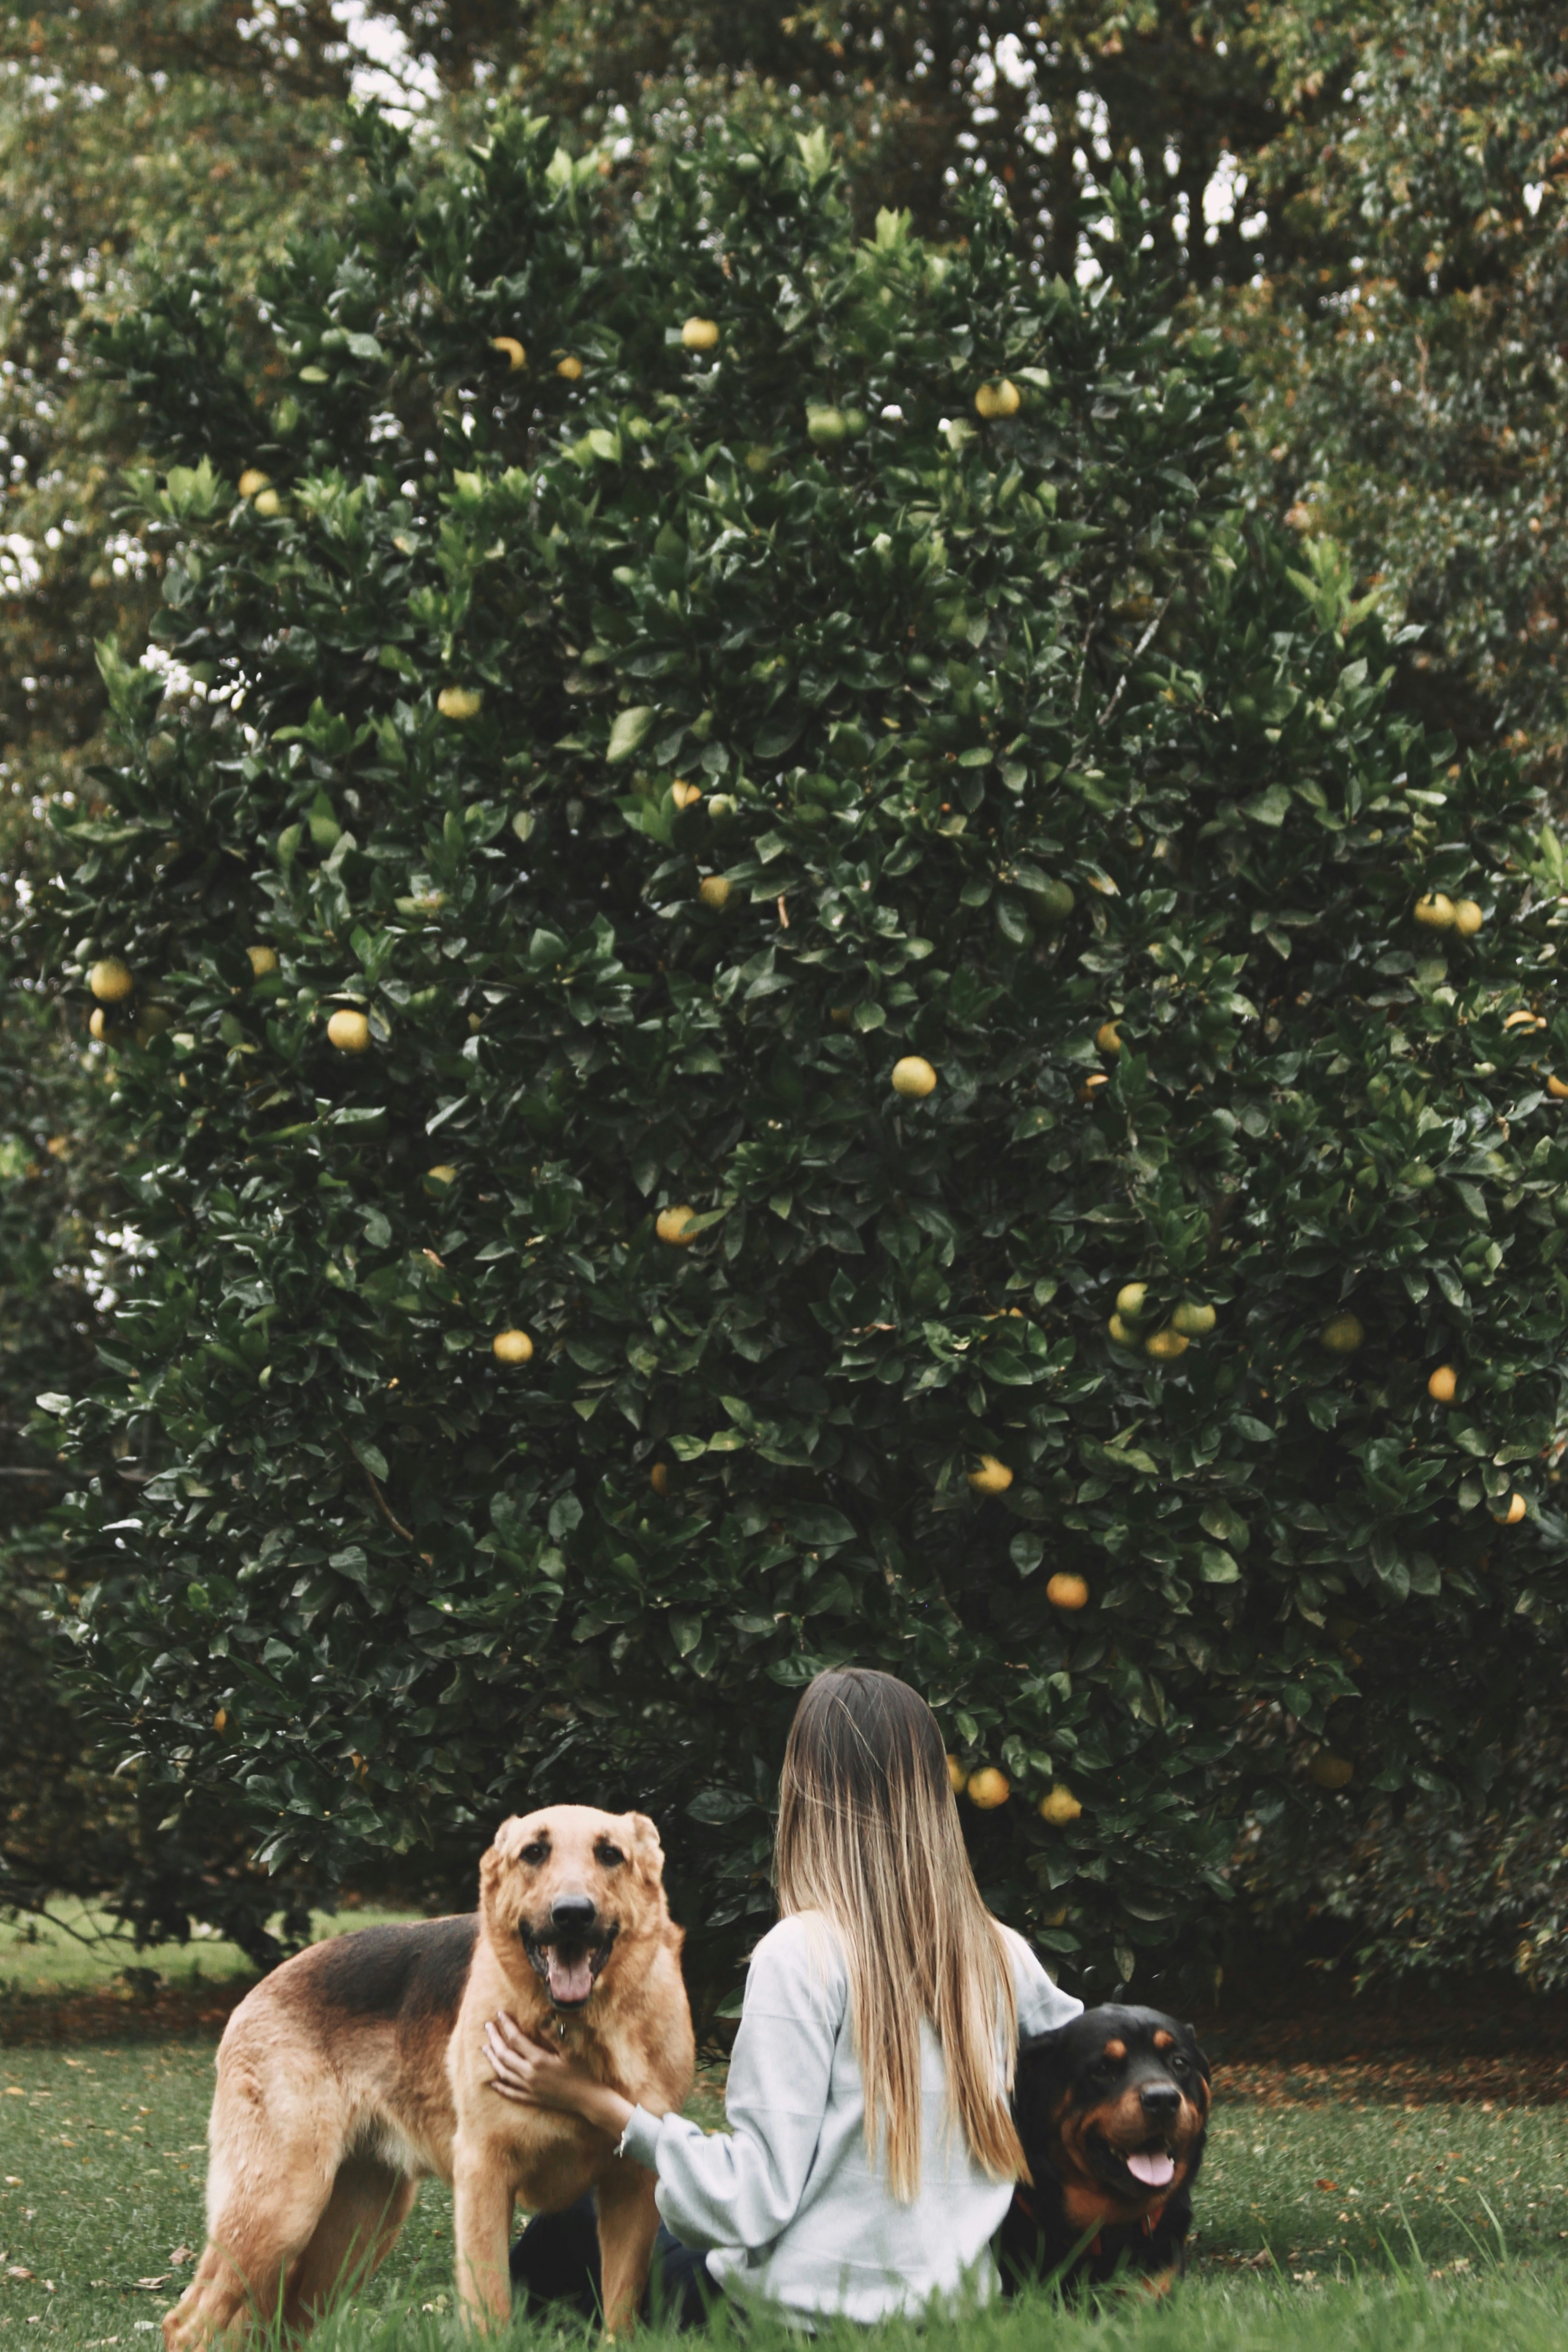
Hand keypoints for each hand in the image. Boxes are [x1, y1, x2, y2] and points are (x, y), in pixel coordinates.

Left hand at [483, 2012, 634, 2140]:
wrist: (586, 2098)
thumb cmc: (581, 2072)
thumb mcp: (569, 2051)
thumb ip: (553, 2035)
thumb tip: (541, 2020)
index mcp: (538, 2060)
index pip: (516, 2039)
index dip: (507, 2025)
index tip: (500, 2013)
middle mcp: (529, 2074)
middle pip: (504, 2055)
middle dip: (494, 2039)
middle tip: (487, 2026)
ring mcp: (528, 2088)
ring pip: (503, 2073)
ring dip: (492, 2059)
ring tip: (485, 2048)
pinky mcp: (530, 2098)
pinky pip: (510, 2093)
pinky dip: (500, 2087)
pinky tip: (492, 2082)